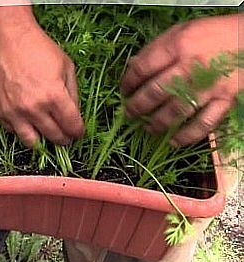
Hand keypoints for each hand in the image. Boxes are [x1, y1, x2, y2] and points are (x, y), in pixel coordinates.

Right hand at [0, 6, 83, 147]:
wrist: (6, 38)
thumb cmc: (37, 48)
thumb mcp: (66, 66)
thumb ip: (73, 93)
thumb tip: (74, 114)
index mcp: (54, 97)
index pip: (72, 127)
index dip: (78, 132)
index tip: (78, 132)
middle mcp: (34, 109)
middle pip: (55, 137)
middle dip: (64, 139)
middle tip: (66, 136)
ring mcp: (14, 112)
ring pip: (33, 143)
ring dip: (43, 141)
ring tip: (46, 133)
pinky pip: (13, 132)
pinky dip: (22, 130)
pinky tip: (28, 122)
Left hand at [121, 14, 242, 146]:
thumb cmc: (216, 34)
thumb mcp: (182, 30)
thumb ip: (156, 48)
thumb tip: (132, 66)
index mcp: (178, 45)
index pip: (142, 68)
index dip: (128, 82)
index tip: (124, 90)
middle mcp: (191, 67)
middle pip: (155, 93)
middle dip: (137, 106)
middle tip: (129, 113)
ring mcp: (209, 86)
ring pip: (175, 111)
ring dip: (157, 123)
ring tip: (148, 127)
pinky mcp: (226, 100)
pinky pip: (204, 124)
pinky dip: (187, 136)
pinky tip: (174, 141)